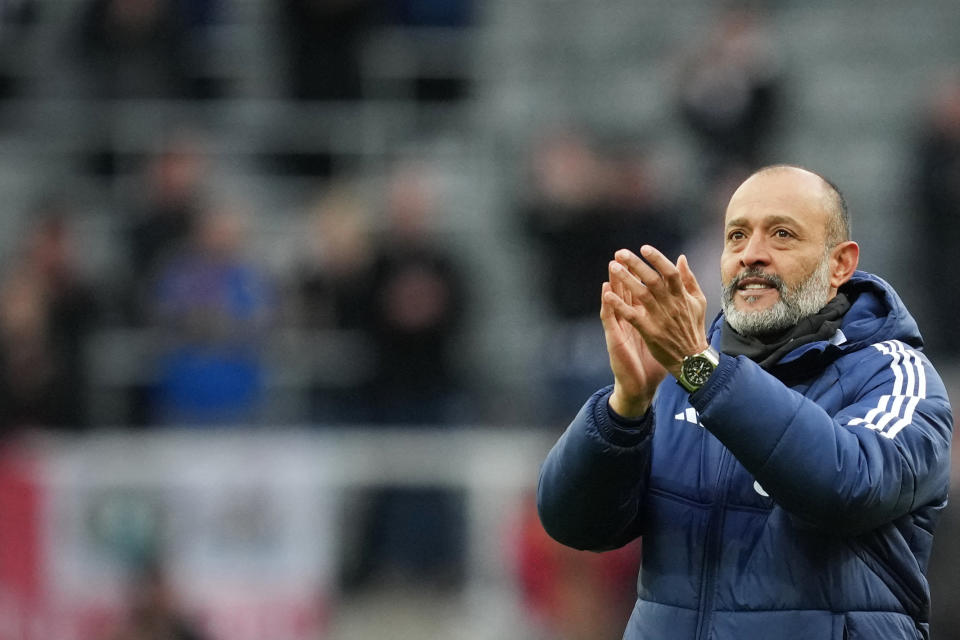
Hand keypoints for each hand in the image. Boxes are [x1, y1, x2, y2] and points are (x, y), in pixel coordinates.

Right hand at [601, 270, 666, 417]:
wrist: (643, 384)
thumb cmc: (654, 360)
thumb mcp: (664, 334)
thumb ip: (669, 314)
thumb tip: (677, 302)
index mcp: (643, 316)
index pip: (641, 290)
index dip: (641, 274)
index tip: (644, 256)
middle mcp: (630, 319)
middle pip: (625, 291)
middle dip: (625, 272)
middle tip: (621, 256)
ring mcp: (621, 327)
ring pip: (615, 301)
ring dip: (613, 283)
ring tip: (611, 267)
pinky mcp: (615, 338)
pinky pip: (610, 319)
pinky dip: (608, 305)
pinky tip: (606, 293)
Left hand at [604, 246, 708, 378]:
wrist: (693, 360)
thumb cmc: (694, 327)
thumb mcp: (698, 301)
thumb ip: (689, 279)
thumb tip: (681, 258)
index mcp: (682, 296)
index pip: (670, 273)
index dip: (658, 259)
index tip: (644, 248)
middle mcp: (671, 305)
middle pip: (653, 280)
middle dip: (636, 265)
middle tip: (620, 253)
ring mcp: (660, 319)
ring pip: (641, 295)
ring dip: (626, 280)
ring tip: (613, 267)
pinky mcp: (650, 332)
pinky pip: (633, 316)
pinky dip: (620, 305)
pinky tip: (608, 295)